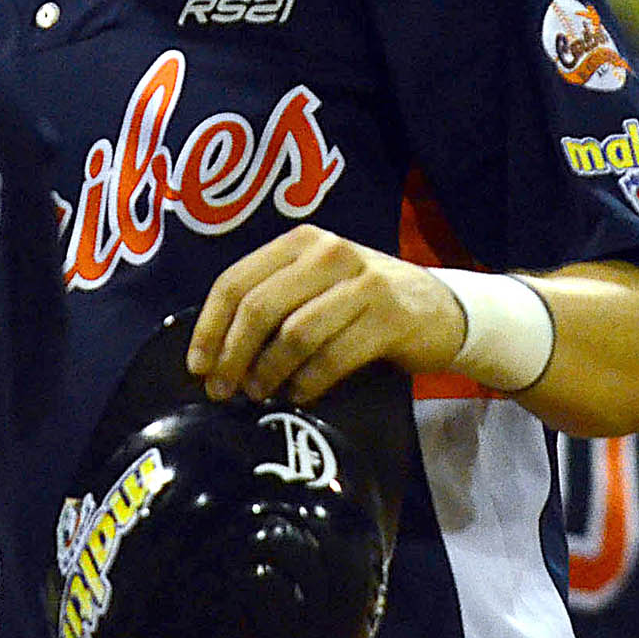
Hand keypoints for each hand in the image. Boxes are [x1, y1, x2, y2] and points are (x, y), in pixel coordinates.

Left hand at [183, 225, 464, 404]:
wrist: (441, 309)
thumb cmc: (361, 302)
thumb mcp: (316, 285)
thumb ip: (272, 303)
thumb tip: (215, 355)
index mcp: (300, 242)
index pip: (235, 281)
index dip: (210, 327)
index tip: (197, 366)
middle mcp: (329, 253)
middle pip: (259, 308)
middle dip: (233, 355)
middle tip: (223, 390)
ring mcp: (363, 282)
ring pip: (295, 334)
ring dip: (270, 372)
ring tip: (260, 393)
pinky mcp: (391, 317)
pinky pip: (333, 356)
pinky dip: (308, 382)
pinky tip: (300, 395)